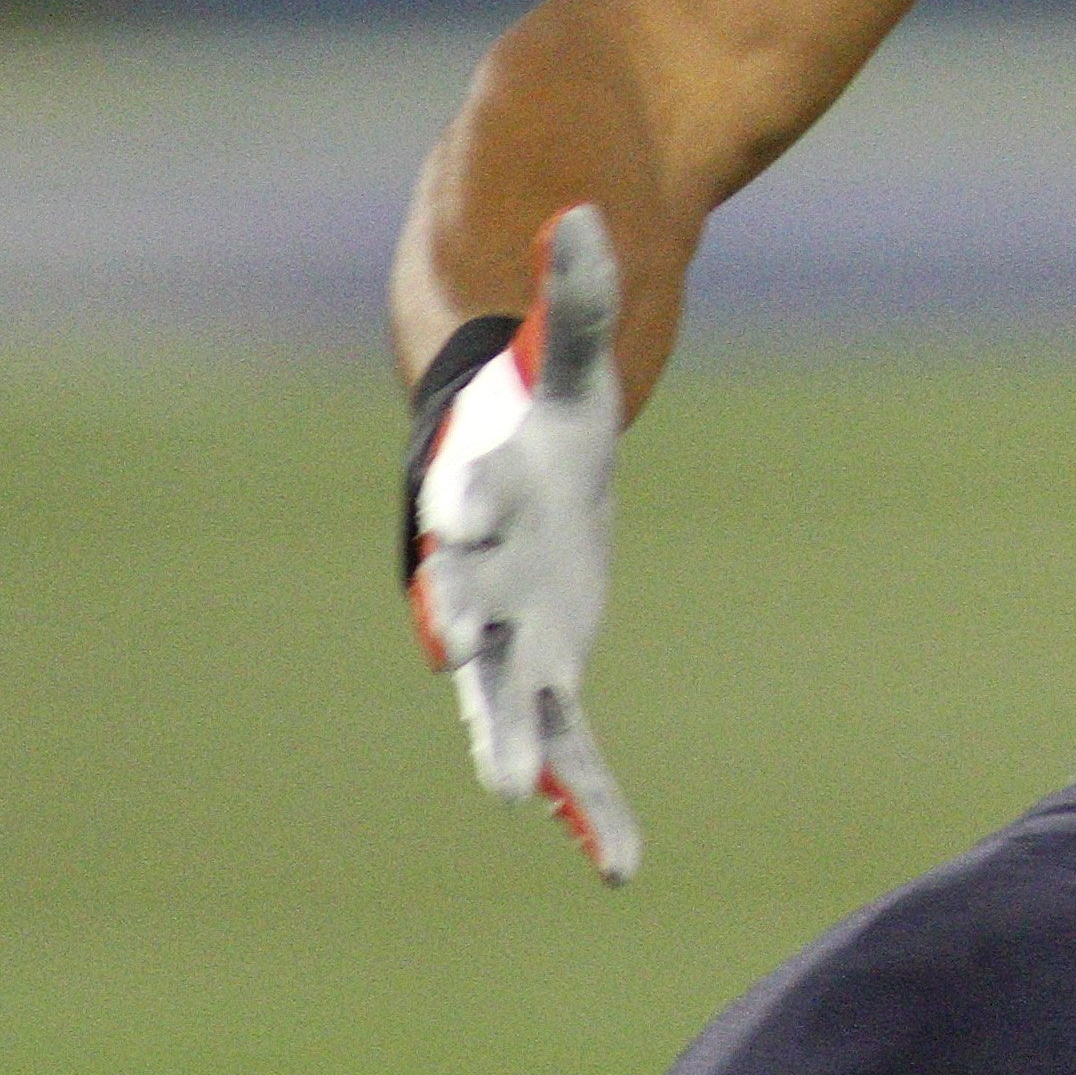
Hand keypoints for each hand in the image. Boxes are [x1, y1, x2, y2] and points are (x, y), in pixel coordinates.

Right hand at [406, 207, 641, 883]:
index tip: (459, 557)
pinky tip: (617, 861)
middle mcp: (478, 581)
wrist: (510, 461)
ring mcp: (512, 634)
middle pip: (473, 632)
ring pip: (512, 705)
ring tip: (526, 800)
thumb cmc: (532, 406)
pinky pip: (569, 743)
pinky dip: (588, 800)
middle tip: (486, 739)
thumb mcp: (564, 358)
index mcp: (469, 500)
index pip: (458, 517)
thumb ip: (572, 296)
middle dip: (482, 675)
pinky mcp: (551, 666)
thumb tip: (583, 214)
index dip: (462, 533)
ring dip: (522, 753)